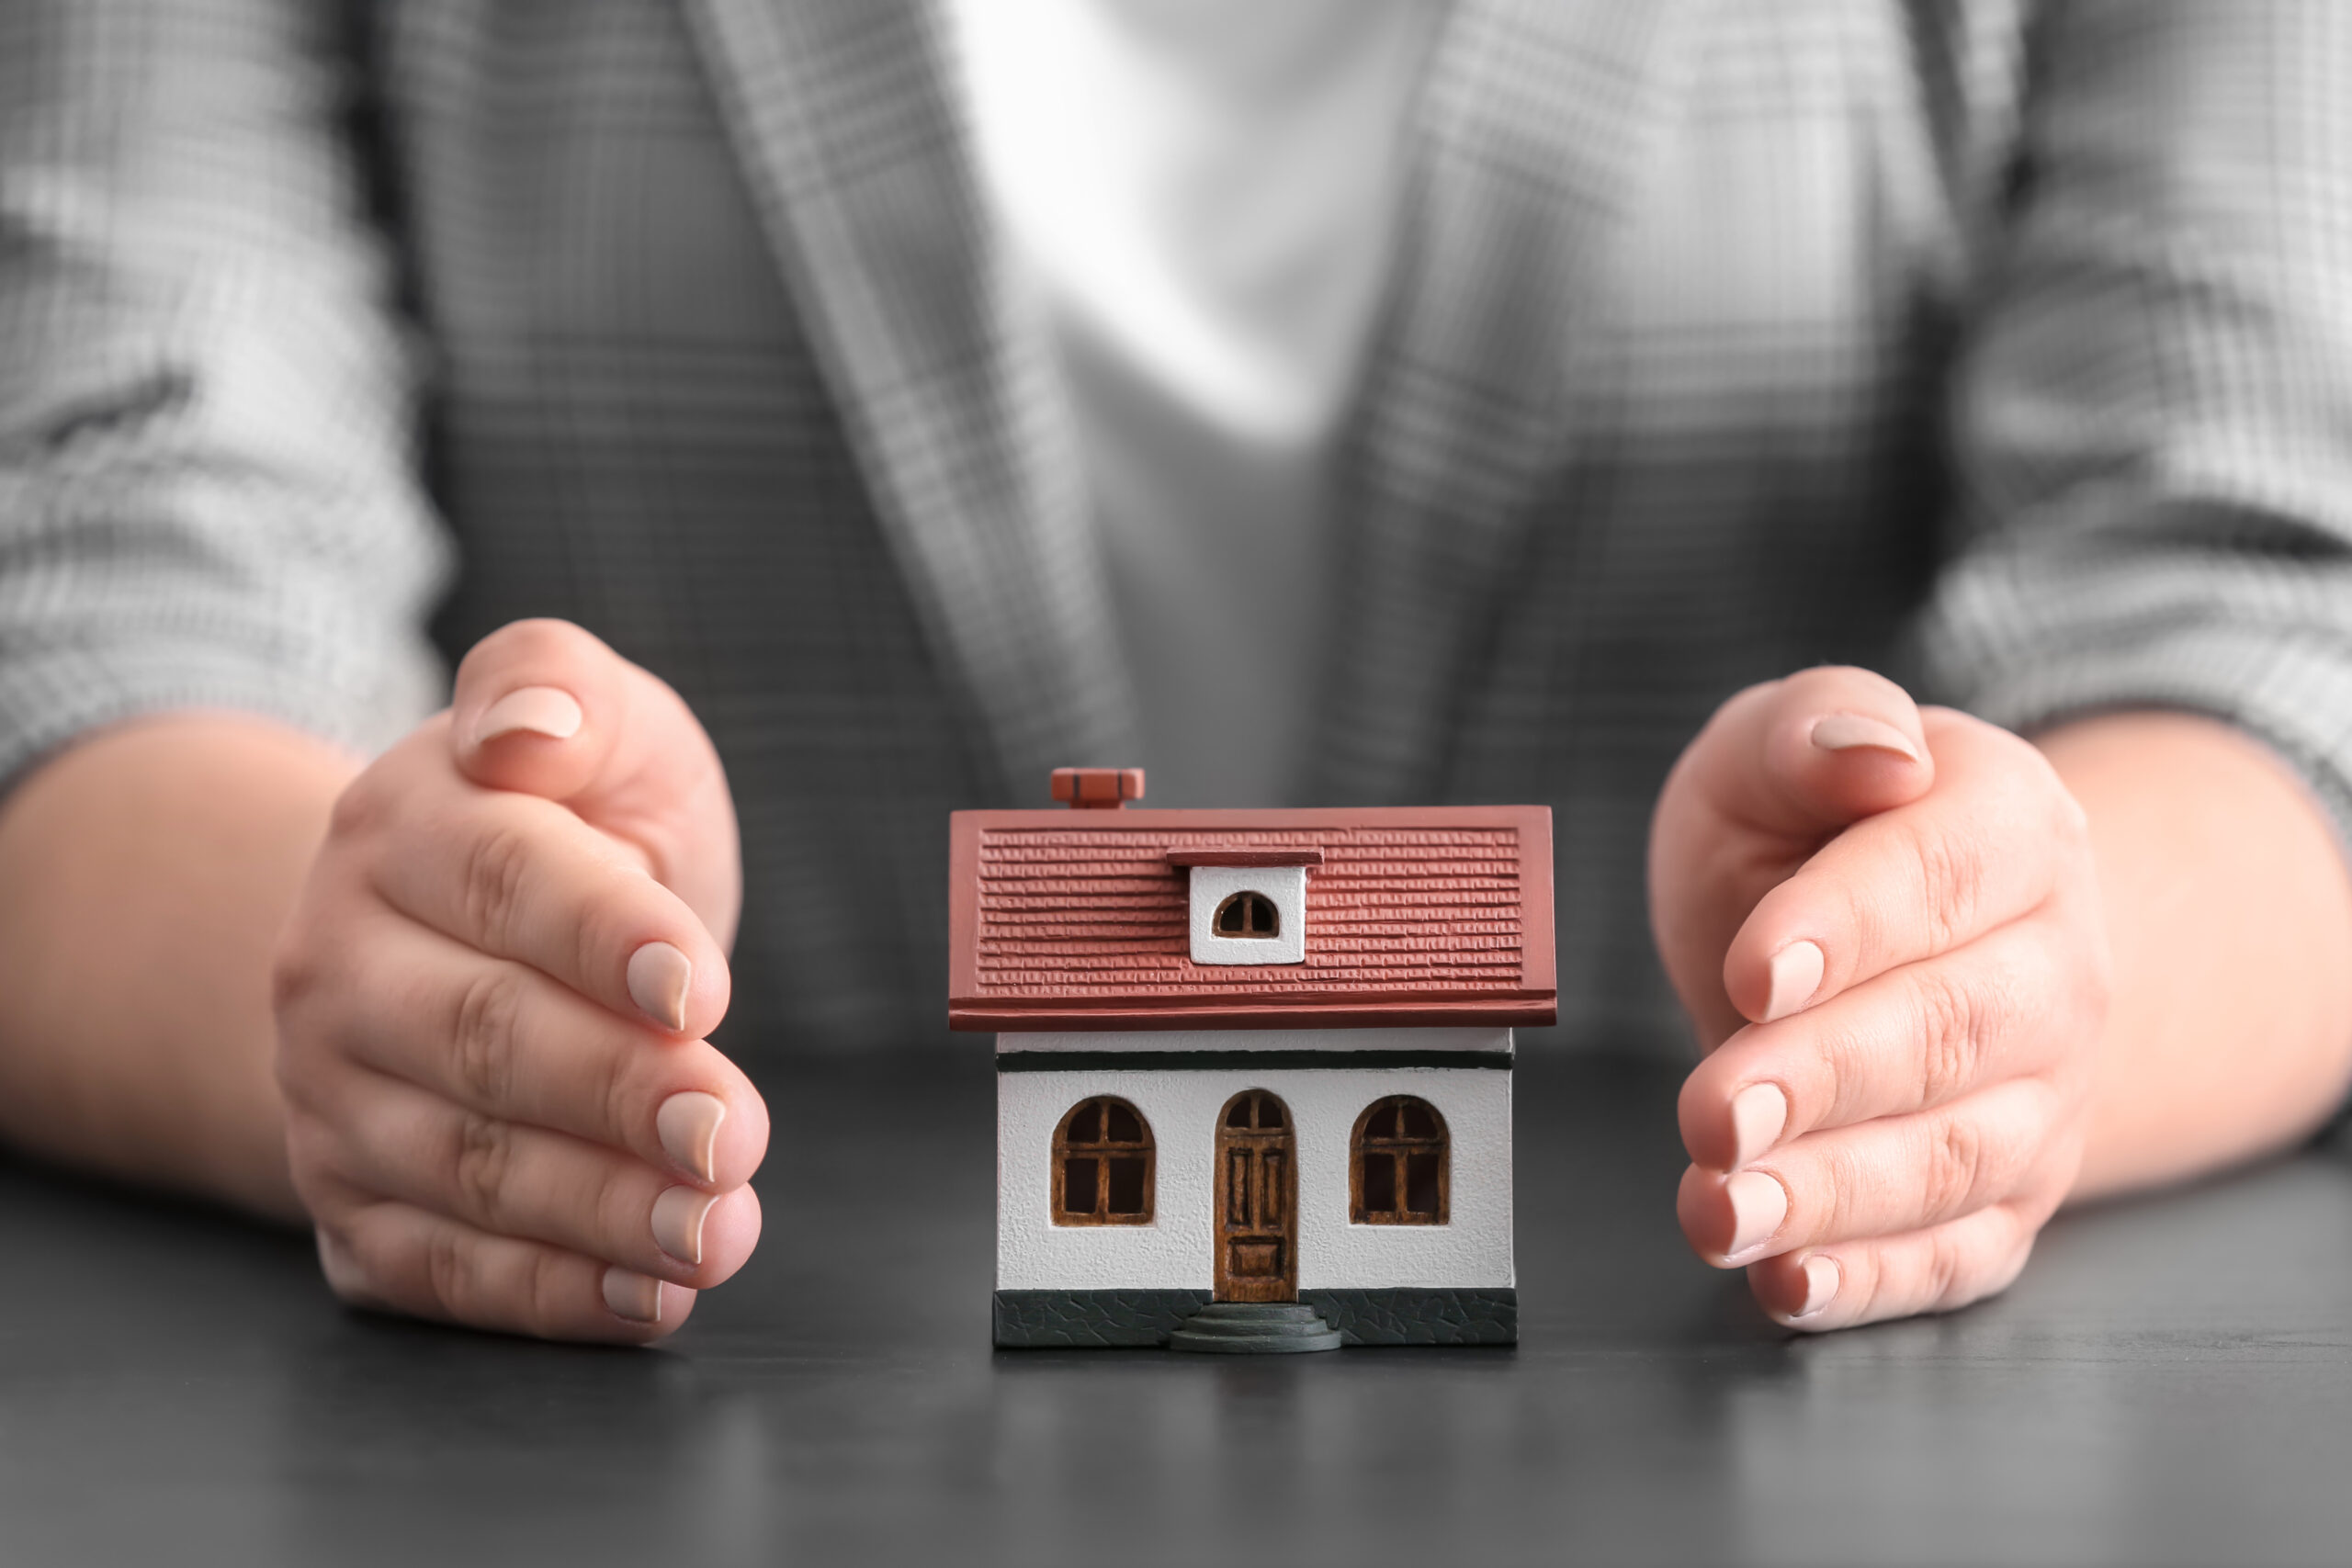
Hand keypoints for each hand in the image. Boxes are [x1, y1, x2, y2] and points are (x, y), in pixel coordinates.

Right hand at [274, 620, 763, 1341]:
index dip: (604, 937)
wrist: (445, 933)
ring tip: (717, 1228)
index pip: (506, 882)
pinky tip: (650, 1296)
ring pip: (464, 1168)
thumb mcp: (599, 725)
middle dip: (618, 1094)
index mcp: (401, 829)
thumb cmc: (567, 827)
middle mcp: (338, 965)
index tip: (700, 988)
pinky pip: (437, 1268)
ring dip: (600, 1212)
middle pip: (483, 1038)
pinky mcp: (351, 1204)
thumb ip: (562, 686)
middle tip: (732, 1133)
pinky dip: (547, 1295)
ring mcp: (332, 1095)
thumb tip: (524, 725)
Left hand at [1648, 667, 2109, 1329]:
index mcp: (2013, 826)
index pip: (1942, 877)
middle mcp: (2056, 964)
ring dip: (1833, 1197)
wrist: (1895, 937)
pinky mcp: (2010, 1195)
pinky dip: (1877, 1281)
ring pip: (1955, 1156)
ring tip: (1721, 1211)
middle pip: (1949, 1030)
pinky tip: (1788, 1284)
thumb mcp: (1779, 751)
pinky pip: (1959, 1252)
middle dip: (1821, 1081)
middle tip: (1711, 1114)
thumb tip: (1873, 752)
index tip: (1752, 972)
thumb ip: (1815, 727)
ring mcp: (2045, 1090)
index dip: (1847, 927)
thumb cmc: (1811, 834)